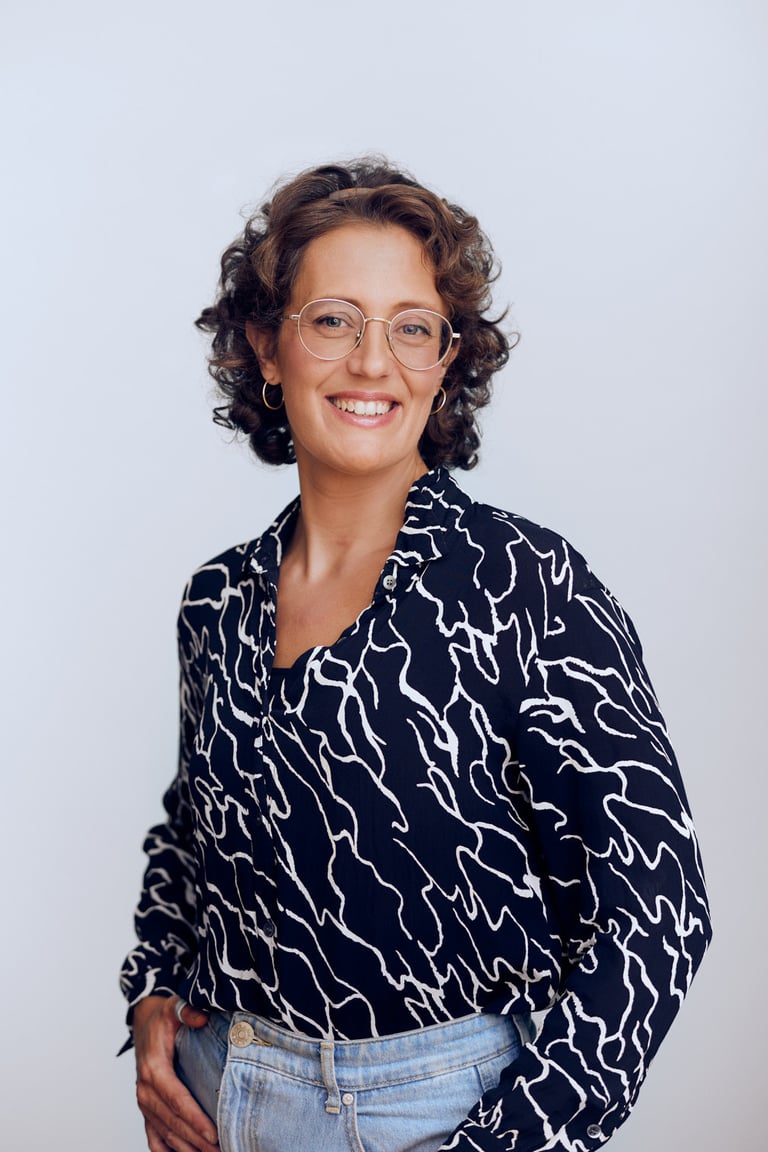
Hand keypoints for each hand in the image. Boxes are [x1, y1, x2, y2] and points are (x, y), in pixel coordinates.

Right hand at [133, 994, 218, 1151]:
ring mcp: (145, 1103)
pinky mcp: (147, 1109)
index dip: (194, 1118)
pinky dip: (166, 1151)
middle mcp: (146, 1091)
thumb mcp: (173, 1007)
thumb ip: (187, 1010)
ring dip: (186, 1149)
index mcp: (154, 1069)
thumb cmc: (162, 1019)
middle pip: (173, 1122)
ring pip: (165, 1133)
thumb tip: (201, 1017)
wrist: (143, 1024)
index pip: (176, 1099)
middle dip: (196, 1140)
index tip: (213, 1133)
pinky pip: (153, 1137)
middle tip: (221, 1150)